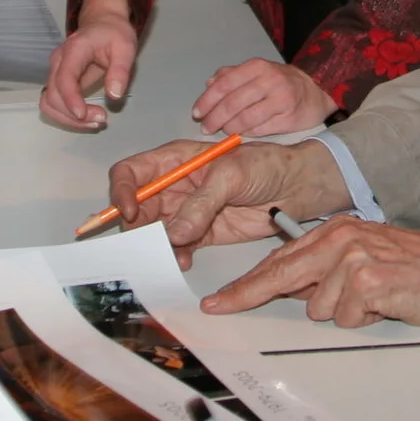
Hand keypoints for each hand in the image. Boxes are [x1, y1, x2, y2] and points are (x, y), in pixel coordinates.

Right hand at [41, 0, 139, 129]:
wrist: (102, 23)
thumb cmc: (114, 34)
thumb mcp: (126, 48)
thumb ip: (121, 70)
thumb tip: (114, 95)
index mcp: (74, 49)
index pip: (64, 78)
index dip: (71, 100)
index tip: (84, 115)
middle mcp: (58, 61)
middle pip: (53, 94)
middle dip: (73, 114)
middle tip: (101, 119)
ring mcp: (55, 71)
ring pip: (48, 102)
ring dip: (67, 118)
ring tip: (94, 122)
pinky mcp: (57, 80)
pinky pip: (52, 102)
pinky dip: (64, 115)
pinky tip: (84, 118)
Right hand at [103, 138, 351, 265]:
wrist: (296, 188)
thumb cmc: (265, 166)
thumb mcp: (231, 175)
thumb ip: (201, 203)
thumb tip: (174, 233)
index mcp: (175, 160)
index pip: (131, 172)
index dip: (122, 191)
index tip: (131, 212)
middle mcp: (174, 185)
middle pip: (137, 206)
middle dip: (137, 226)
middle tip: (149, 243)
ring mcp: (186, 211)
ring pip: (154, 231)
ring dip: (155, 245)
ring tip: (171, 254)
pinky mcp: (200, 233)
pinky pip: (176, 247)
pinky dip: (174, 256)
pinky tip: (183, 260)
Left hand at [193, 57, 336, 136]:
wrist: (317, 90)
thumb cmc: (281, 82)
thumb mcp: (257, 71)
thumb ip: (231, 75)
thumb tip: (208, 84)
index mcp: (257, 67)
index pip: (224, 84)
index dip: (207, 100)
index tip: (196, 112)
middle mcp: (269, 81)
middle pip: (232, 103)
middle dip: (214, 118)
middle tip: (205, 127)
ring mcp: (281, 100)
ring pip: (245, 118)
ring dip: (229, 128)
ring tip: (222, 131)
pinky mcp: (289, 118)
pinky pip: (260, 129)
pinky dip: (246, 133)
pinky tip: (240, 134)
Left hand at [201, 217, 419, 326]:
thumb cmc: (414, 268)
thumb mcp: (364, 258)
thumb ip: (327, 269)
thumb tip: (292, 287)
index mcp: (335, 232)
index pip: (280, 259)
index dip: (247, 282)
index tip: (221, 298)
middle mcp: (340, 238)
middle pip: (280, 273)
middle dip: (247, 294)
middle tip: (220, 306)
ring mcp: (352, 257)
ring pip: (318, 306)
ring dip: (344, 313)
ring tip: (374, 299)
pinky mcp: (367, 279)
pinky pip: (347, 316)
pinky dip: (365, 318)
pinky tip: (385, 302)